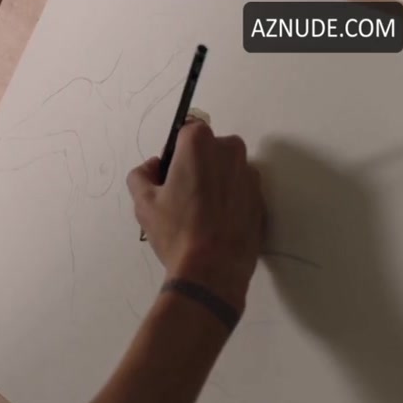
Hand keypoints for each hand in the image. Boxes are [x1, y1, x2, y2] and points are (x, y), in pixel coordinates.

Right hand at [127, 118, 265, 310]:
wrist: (213, 270)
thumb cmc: (176, 231)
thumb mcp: (143, 202)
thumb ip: (141, 174)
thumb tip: (153, 167)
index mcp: (199, 144)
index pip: (185, 131)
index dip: (174, 153)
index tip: (168, 176)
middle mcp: (230, 151)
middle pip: (208, 149)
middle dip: (196, 165)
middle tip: (181, 197)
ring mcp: (249, 175)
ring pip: (225, 169)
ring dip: (213, 182)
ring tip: (199, 214)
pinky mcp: (260, 198)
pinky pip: (239, 190)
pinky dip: (228, 200)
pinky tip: (214, 224)